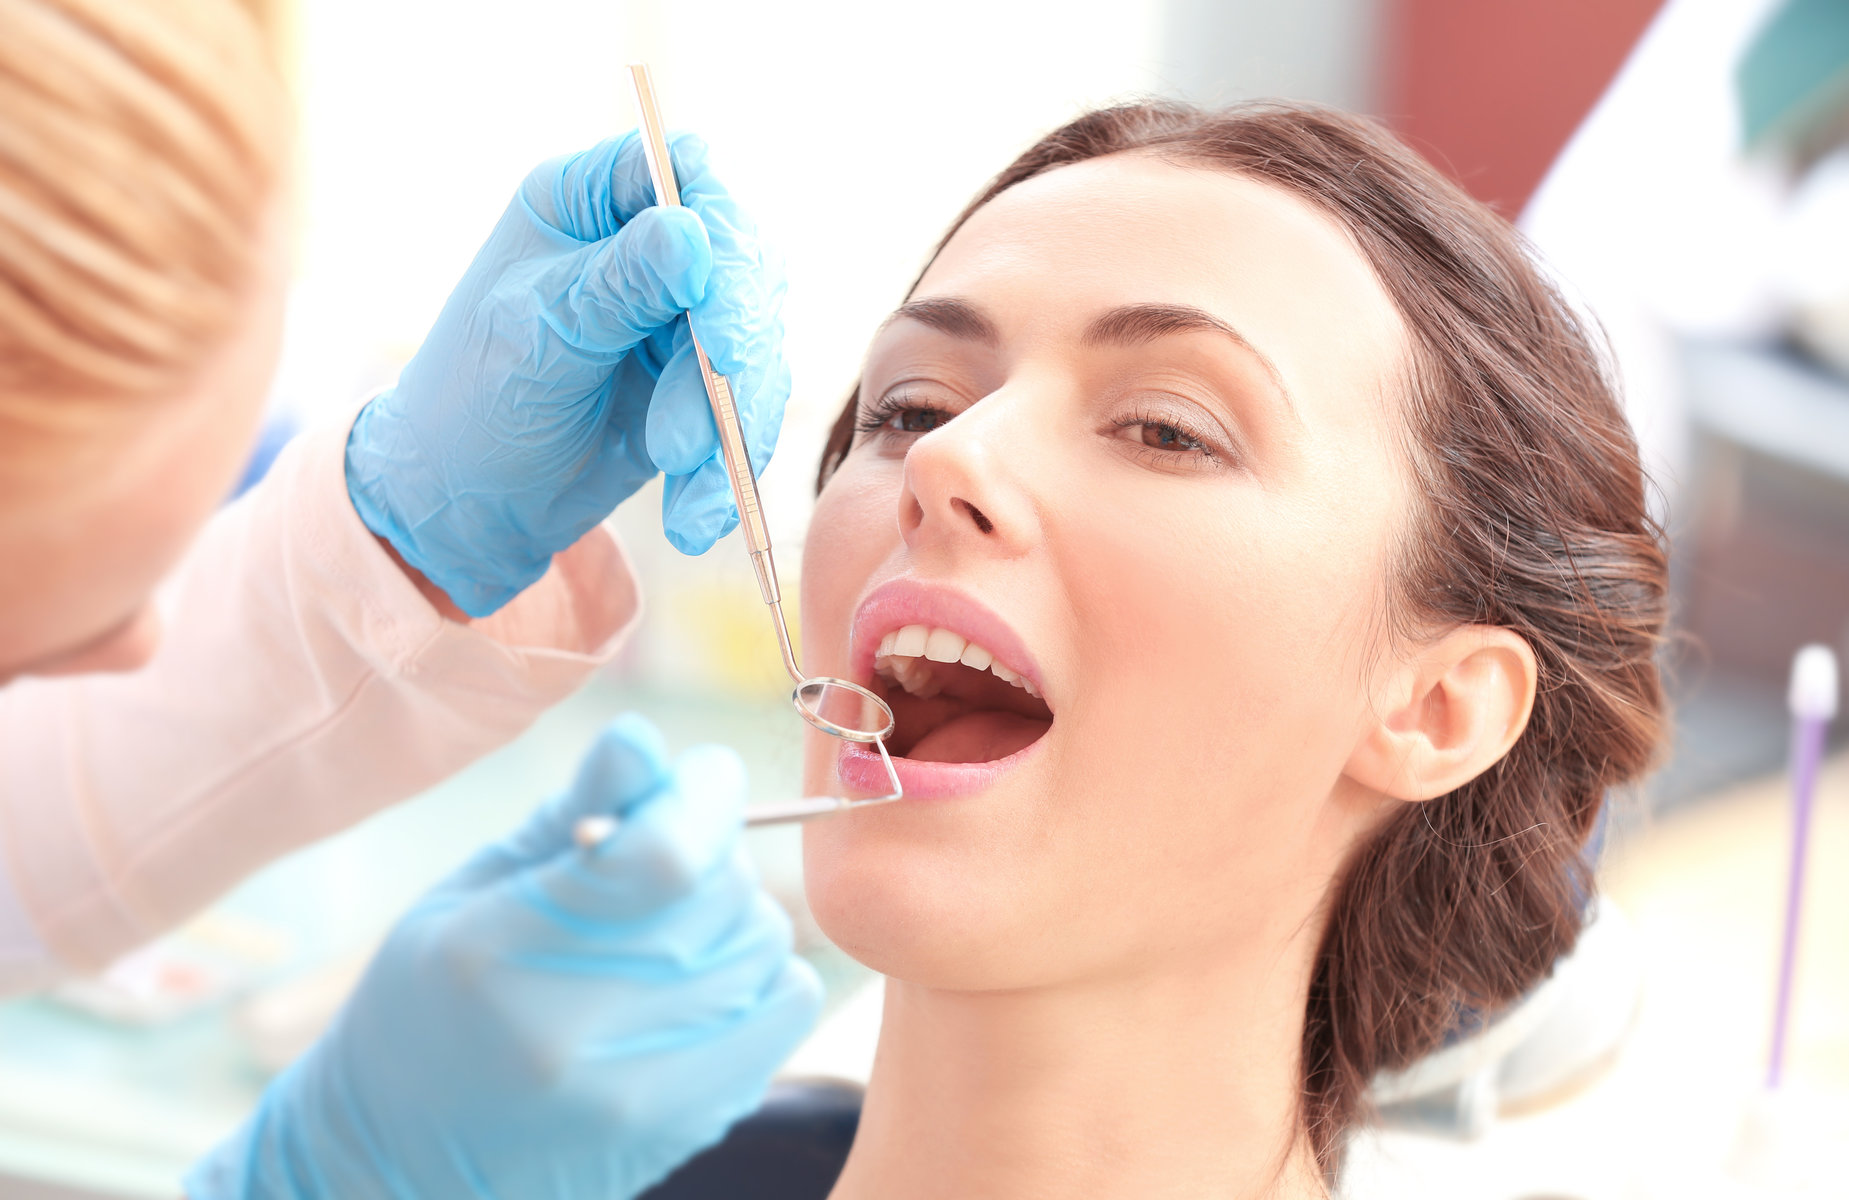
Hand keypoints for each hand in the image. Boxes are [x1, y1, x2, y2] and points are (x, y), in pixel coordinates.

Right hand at [185, 714, 821, 1199]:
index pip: (662, 857)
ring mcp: (639, 1092)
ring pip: (764, 942)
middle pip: (722, 891)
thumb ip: (571, 811)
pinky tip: (700, 978)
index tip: (702, 774)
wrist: (404, 1161)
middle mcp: (575, 1031)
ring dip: (732, 912)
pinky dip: (761, 971)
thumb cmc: (430, 1003)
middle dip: (708, 848)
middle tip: (660, 859)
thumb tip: (644, 739)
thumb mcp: (473, 891)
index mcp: (501, 953)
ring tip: (668, 925)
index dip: (702, 793)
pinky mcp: (690, 1124)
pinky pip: (789, 1003)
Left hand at [345, 132, 789, 616]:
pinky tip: (697, 514)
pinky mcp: (703, 384)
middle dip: (732, 346)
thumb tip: (694, 235)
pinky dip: (730, 466)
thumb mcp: (537, 333)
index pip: (683, 172)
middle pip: (739, 263)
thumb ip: (619, 284)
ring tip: (681, 469)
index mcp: (590, 201)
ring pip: (755, 346)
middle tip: (718, 405)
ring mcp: (682, 316)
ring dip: (731, 419)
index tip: (713, 309)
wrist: (468, 500)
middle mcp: (646, 246)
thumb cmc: (474, 397)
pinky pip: (748, 413)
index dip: (718, 228)